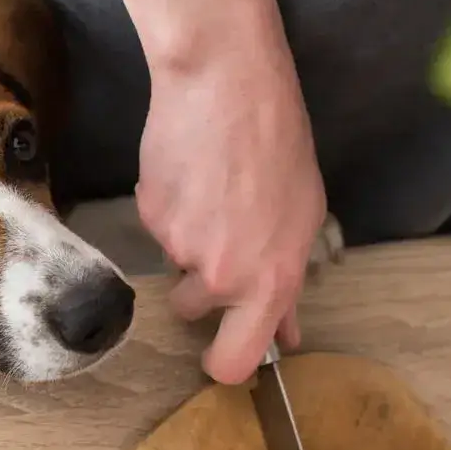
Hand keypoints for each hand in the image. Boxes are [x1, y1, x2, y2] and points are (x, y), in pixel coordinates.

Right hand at [136, 44, 328, 384]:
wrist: (226, 85)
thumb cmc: (281, 146)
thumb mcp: (303, 219)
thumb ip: (288, 285)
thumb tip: (286, 333)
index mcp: (269, 282)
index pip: (233, 361)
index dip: (223, 365)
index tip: (219, 353)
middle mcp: (220, 275)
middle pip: (190, 311)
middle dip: (197, 288)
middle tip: (218, 238)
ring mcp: (178, 246)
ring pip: (173, 263)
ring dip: (186, 241)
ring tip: (209, 192)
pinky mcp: (147, 214)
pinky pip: (156, 225)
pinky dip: (170, 205)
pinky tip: (190, 170)